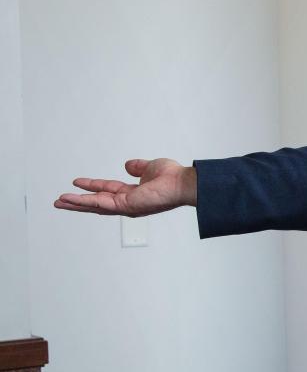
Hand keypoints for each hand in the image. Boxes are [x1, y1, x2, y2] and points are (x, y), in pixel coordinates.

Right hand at [54, 158, 196, 216]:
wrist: (182, 182)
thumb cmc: (173, 177)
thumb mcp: (150, 167)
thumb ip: (138, 167)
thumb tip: (128, 165)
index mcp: (133, 193)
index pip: (107, 190)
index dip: (91, 186)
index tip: (77, 182)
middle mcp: (128, 202)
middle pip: (97, 203)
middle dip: (78, 203)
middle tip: (60, 201)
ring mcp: (126, 206)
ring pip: (95, 206)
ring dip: (75, 204)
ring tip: (58, 202)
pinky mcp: (125, 206)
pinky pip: (99, 203)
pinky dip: (83, 202)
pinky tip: (70, 200)